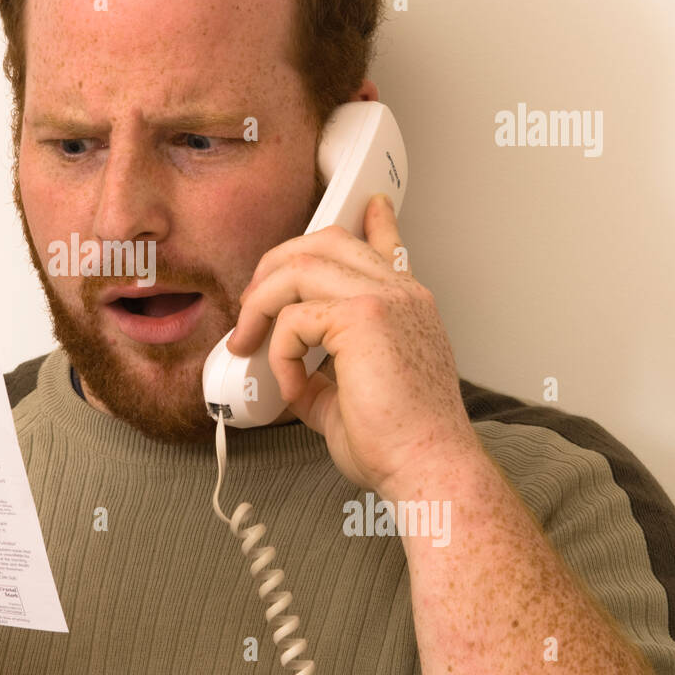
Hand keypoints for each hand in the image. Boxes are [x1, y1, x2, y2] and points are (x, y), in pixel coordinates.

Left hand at [227, 194, 479, 493]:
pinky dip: (278, 352)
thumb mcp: (350, 394)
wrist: (427, 468)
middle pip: (325, 241)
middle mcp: (400, 293)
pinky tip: (291, 385)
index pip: (387, 245)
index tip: (370, 206)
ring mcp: (384, 299)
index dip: (374, 221)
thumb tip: (288, 373)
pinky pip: (293, 318)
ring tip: (247, 340)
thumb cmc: (400, 443)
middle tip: (250, 310)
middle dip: (274, 266)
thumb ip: (322, 370)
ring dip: (260, 303)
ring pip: (299, 266)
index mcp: (406, 306)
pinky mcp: (362, 317)